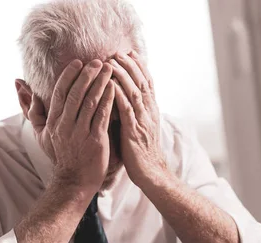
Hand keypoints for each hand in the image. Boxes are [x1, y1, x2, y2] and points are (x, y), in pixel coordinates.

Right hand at [28, 59, 114, 194]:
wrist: (75, 181)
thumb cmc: (61, 156)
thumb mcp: (42, 135)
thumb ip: (34, 113)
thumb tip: (24, 91)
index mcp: (53, 122)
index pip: (60, 92)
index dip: (69, 75)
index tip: (79, 62)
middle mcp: (65, 125)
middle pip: (76, 93)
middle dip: (87, 75)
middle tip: (98, 61)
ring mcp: (80, 133)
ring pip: (90, 102)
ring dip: (100, 83)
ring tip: (109, 70)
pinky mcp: (95, 140)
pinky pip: (102, 116)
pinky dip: (107, 100)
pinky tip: (114, 89)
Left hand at [109, 52, 166, 186]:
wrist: (152, 173)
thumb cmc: (142, 152)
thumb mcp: (142, 128)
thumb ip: (136, 112)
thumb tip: (126, 98)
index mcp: (151, 110)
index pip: (147, 83)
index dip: (139, 66)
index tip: (130, 52)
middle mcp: (149, 112)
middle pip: (142, 82)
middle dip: (130, 65)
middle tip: (118, 52)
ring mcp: (142, 120)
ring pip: (134, 91)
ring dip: (123, 75)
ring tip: (112, 62)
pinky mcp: (133, 130)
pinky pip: (126, 108)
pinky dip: (118, 94)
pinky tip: (109, 84)